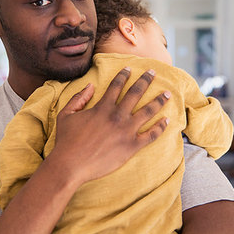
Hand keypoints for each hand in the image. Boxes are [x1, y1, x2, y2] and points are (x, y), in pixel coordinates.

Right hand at [51, 67, 169, 184]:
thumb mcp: (66, 114)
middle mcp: (117, 116)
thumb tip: (91, 85)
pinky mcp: (131, 146)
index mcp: (102, 107)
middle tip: (153, 72)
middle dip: (145, 80)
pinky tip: (167, 120)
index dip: (124, 75)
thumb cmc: (66, 140)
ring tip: (167, 94)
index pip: (116, 86)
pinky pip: (151, 135)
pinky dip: (161, 127)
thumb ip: (79, 97)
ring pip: (148, 111)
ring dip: (158, 100)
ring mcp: (126, 131)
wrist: (71, 165)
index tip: (130, 68)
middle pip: (136, 93)